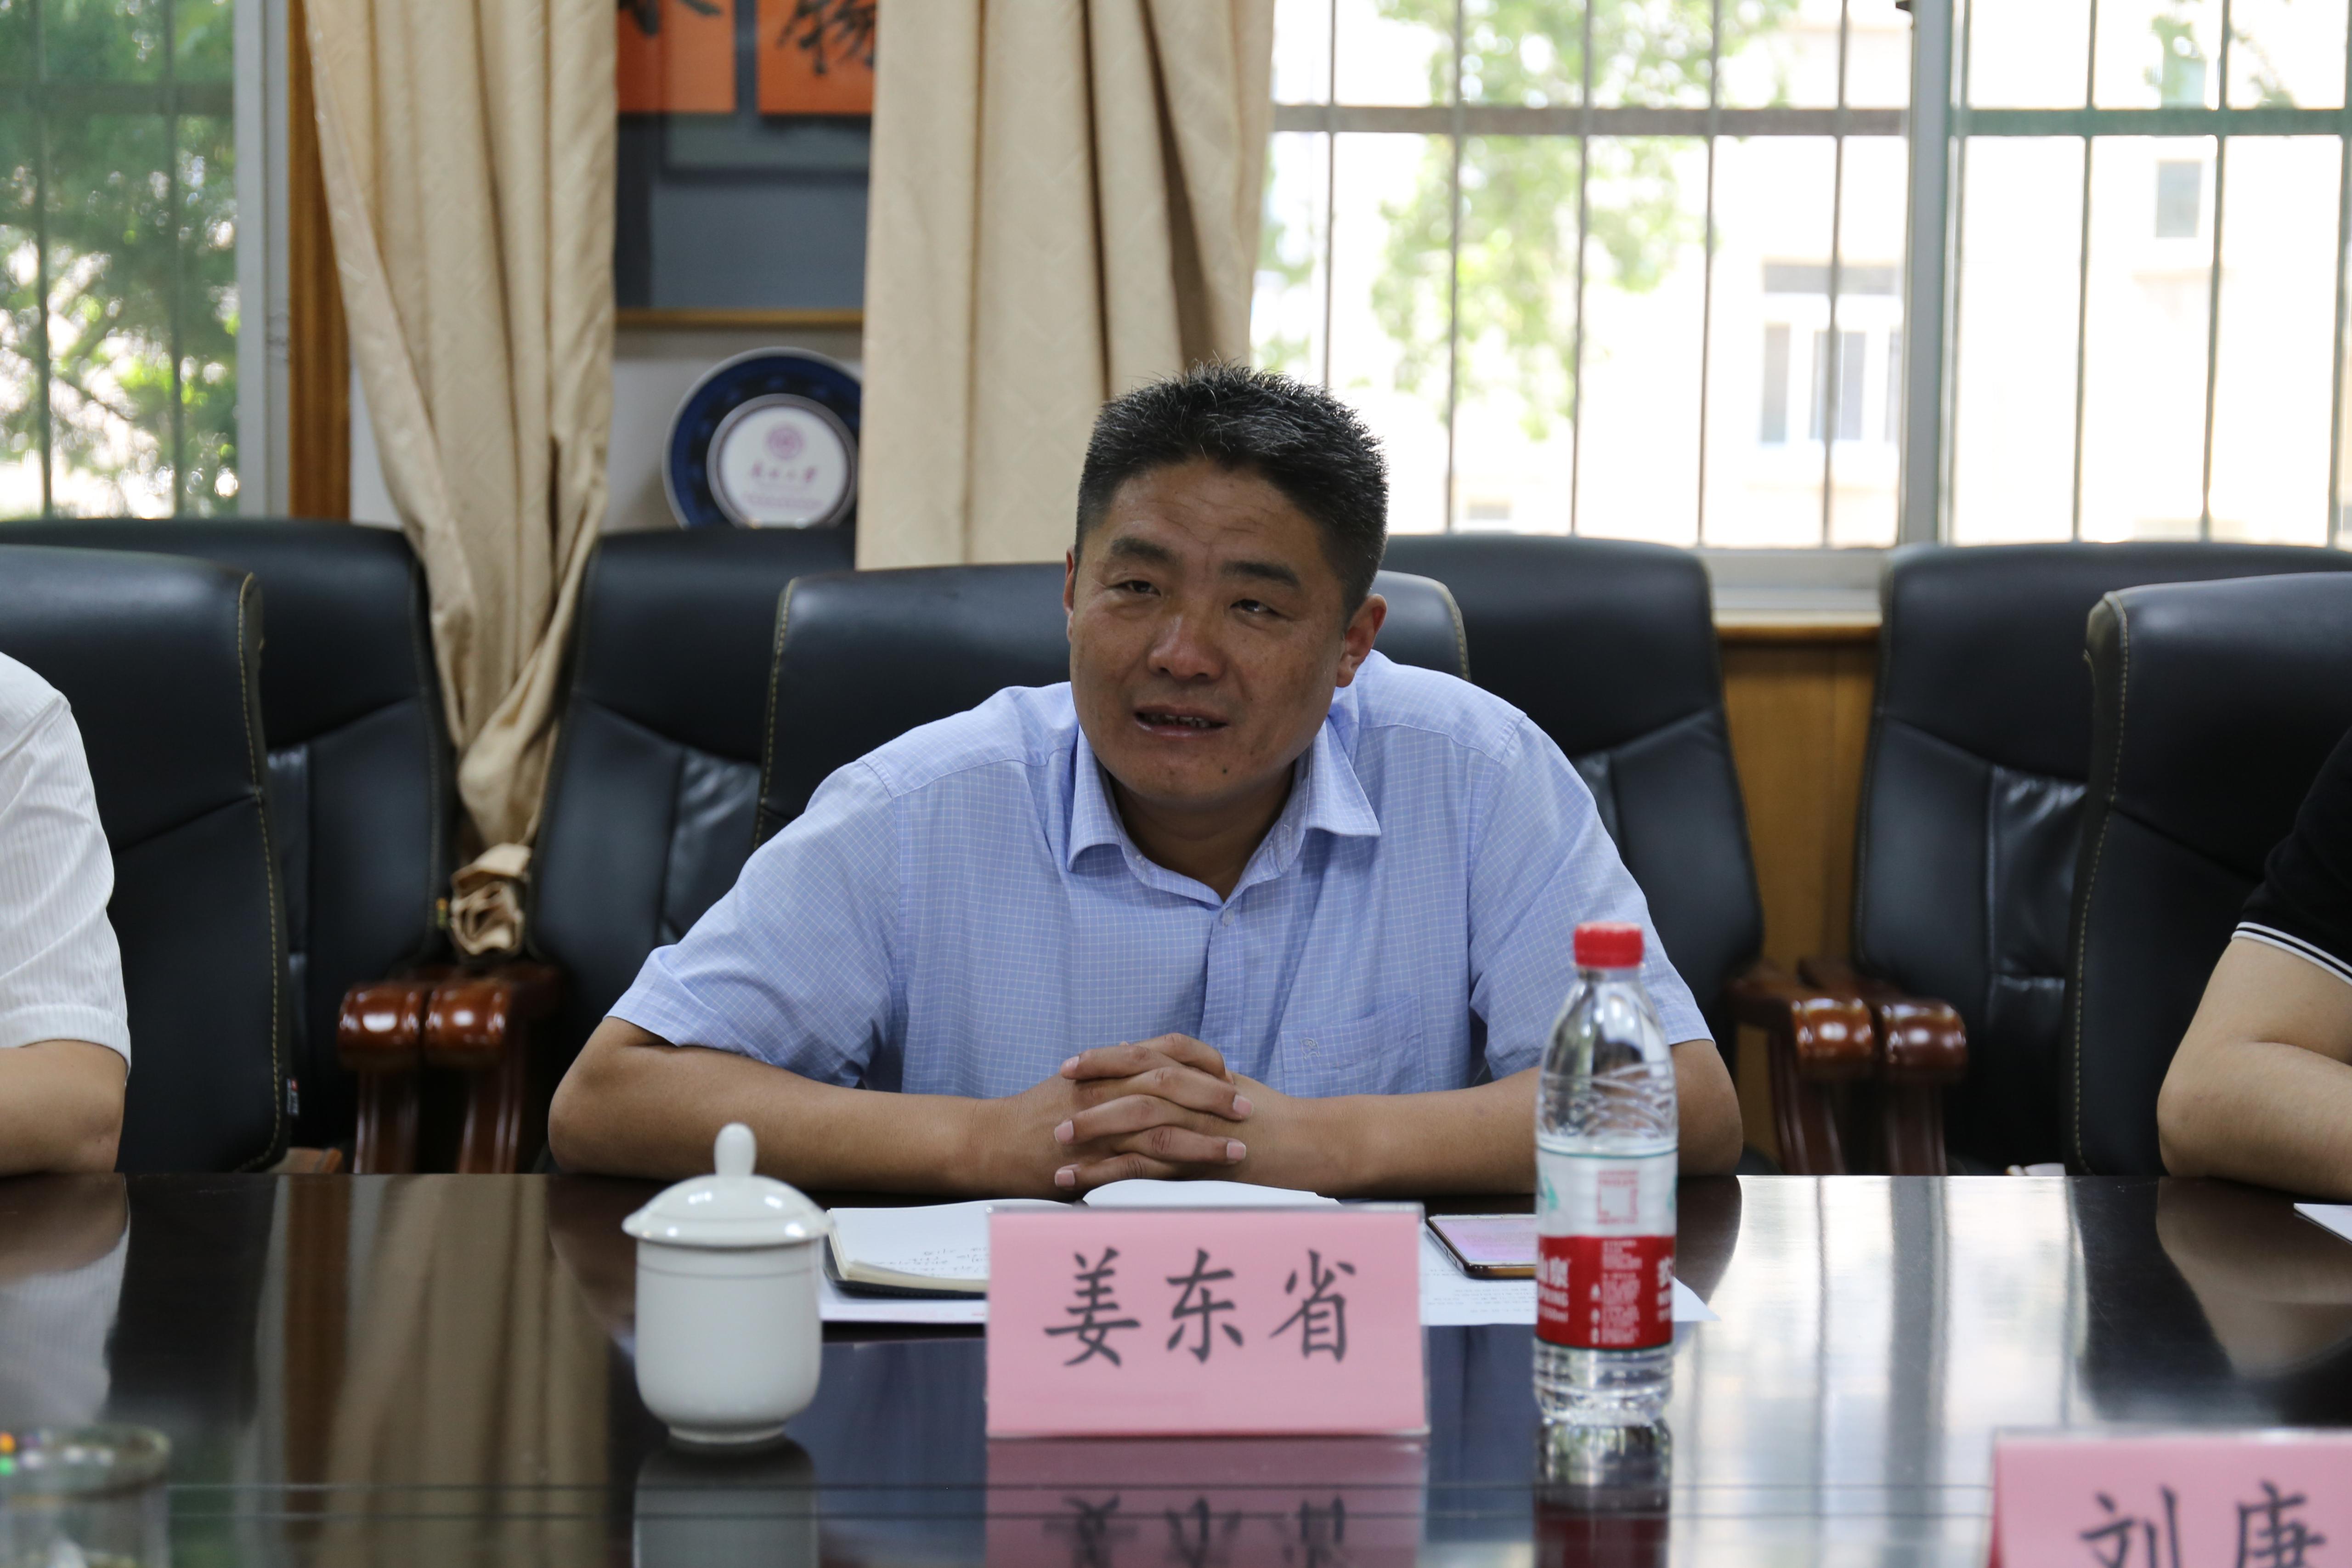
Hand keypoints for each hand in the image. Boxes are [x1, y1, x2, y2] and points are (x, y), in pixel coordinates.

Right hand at [967, 1034, 1253, 1195]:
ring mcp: (1099, 1125)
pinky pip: (1139, 1164)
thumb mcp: (1073, 1080)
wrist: (991, 1140)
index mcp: (1106, 1067)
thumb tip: (1138, 1050)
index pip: (1165, 1051)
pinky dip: (1173, 1172)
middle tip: (1247, 1109)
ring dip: (1205, 1137)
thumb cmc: (1032, 1113)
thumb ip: (1109, 1068)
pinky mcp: (1092, 1160)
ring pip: (1162, 1124)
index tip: (1228, 1074)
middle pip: (1172, 1083)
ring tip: (1238, 1148)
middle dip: (1214, 1096)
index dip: (1201, 1061)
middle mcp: (1105, 1089)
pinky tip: (1198, 1180)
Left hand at [1055, 1064, 1341, 1196]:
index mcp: (1200, 1075)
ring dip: (1094, 1133)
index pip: (1144, 1056)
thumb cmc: (1276, 1117)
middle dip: (1090, 1092)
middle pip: (1133, 1085)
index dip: (1104, 1058)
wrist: (1313, 1143)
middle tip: (1054, 1102)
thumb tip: (1154, 1064)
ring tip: (1059, 1144)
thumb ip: (1194, 1074)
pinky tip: (1084, 1184)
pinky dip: (1111, 1174)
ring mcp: (1199, 1129)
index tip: (1071, 1065)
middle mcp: (1196, 1097)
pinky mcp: (1201, 1165)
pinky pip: (1149, 1169)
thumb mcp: (1232, 1086)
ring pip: (1137, 1124)